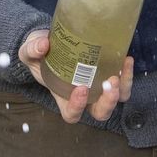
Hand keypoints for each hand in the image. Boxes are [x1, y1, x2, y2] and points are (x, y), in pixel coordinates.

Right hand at [18, 30, 133, 123]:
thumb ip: (32, 50)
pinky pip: (123, 82)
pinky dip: (127, 74)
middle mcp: (84, 97)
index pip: (71, 114)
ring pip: (117, 99)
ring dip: (122, 89)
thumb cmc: (39, 54)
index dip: (77, 107)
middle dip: (107, 102)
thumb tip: (42, 45)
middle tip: (108, 82)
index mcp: (64, 98)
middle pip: (100, 112)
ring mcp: (98, 86)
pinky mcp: (108, 72)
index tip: (80, 89)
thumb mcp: (29, 52)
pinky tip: (126, 59)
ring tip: (120, 70)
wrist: (51, 42)